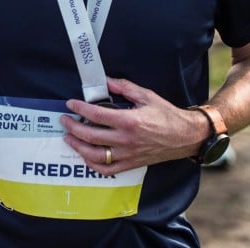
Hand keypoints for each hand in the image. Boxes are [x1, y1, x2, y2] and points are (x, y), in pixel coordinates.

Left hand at [61, 78, 198, 173]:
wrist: (185, 136)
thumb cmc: (166, 115)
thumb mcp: (146, 96)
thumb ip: (123, 87)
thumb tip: (105, 81)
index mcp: (129, 121)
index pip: (96, 115)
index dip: (80, 108)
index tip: (70, 104)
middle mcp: (126, 140)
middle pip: (90, 136)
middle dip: (73, 127)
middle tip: (64, 120)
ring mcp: (127, 155)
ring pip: (95, 155)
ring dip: (78, 146)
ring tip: (69, 137)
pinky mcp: (130, 164)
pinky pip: (106, 169)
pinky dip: (92, 164)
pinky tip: (85, 155)